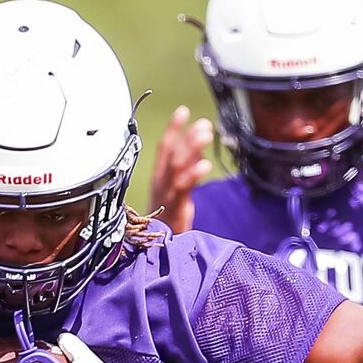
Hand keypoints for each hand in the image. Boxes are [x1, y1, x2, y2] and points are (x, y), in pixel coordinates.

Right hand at [150, 106, 214, 231]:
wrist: (157, 251)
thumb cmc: (168, 221)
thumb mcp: (177, 191)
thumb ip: (187, 170)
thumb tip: (199, 150)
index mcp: (159, 178)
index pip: (165, 148)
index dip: (172, 129)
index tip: (183, 110)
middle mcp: (160, 183)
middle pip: (172, 154)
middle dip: (187, 136)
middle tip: (203, 124)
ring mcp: (166, 195)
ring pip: (177, 166)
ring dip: (191, 147)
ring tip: (206, 133)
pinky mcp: (173, 208)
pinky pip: (183, 188)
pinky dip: (193, 174)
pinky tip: (205, 164)